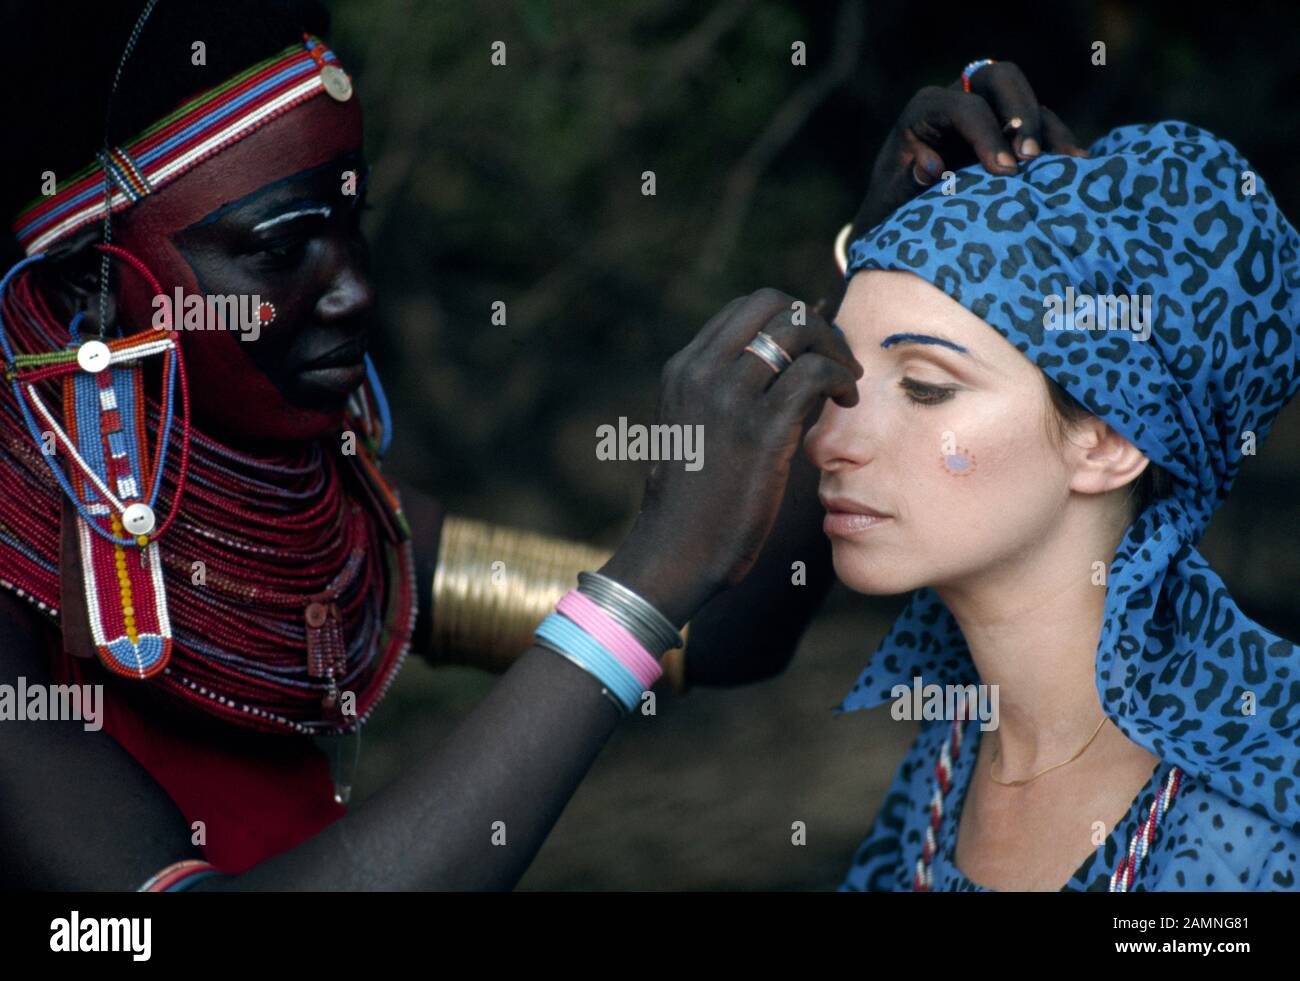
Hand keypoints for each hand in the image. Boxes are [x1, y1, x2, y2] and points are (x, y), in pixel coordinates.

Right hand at [600, 289, 861, 625]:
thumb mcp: (694, 429)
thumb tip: (777, 369)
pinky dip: (839, 379)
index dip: (789, 319)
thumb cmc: (693, 500)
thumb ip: (722, 394)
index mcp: (685, 369)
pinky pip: (814, 374)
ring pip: (798, 332)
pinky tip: (844, 402)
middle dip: (814, 324)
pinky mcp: (761, 430)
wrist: (675, 551)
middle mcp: (702, 372)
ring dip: (834, 350)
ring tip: (845, 384)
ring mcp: (730, 398)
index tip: (810, 350)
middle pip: (773, 304)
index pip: (746, 308)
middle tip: (835, 359)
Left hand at [850, 61, 1087, 237]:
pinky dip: (1058, 142)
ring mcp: (987, 111)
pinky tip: (1075, 165)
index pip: (962, 106)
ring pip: (1027, 98)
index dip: (985, 134)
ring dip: (1047, 128)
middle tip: (1029, 159)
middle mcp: (958, 100)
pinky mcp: (1008, 130)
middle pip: (1000, 80)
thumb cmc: (892, 206)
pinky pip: (1041, 124)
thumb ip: (907, 184)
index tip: (1004, 170)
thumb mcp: (891, 200)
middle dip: (1021, 113)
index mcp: (924, 111)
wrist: (900, 214)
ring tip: (1064, 164)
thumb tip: (932, 166)